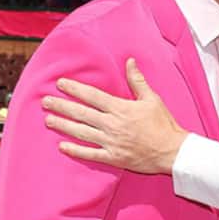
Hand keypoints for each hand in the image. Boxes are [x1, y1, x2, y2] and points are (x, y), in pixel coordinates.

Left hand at [43, 58, 187, 174]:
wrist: (173, 151)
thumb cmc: (164, 124)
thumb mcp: (153, 98)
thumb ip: (137, 80)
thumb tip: (130, 61)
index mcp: (121, 109)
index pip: (93, 96)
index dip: (75, 89)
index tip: (60, 84)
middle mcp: (113, 125)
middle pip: (82, 113)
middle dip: (62, 106)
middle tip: (45, 102)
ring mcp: (112, 142)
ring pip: (82, 133)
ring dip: (63, 126)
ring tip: (48, 120)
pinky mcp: (114, 158)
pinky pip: (90, 154)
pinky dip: (75, 150)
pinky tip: (62, 146)